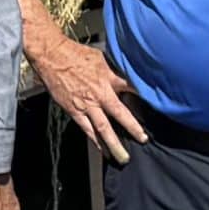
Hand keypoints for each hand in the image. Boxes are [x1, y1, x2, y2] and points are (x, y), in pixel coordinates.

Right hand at [33, 30, 148, 164]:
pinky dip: (95, 141)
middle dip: (133, 128)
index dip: (144, 98)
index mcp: (109, 77)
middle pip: (120, 114)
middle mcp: (100, 93)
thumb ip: (113, 68)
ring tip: (123, 156)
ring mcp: (87, 104)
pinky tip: (102, 150)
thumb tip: (125, 71)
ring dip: (114, 143)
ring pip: (103, 127)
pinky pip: (87, 129)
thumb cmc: (75, 52)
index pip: (131, 89)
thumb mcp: (100, 56)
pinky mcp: (74, 110)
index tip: (156, 108)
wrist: (52, 55)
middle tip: (143, 139)